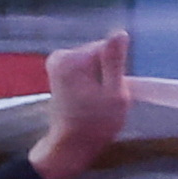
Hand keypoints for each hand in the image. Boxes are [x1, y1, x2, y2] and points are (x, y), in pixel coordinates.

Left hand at [28, 30, 132, 178]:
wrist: (70, 146)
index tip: (114, 90)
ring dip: (100, 77)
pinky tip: (89, 98)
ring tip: (97, 100)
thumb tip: (120, 33)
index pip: (109, 48)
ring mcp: (57, 62)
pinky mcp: (57, 70)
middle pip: (99, 52)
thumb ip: (115, 62)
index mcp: (74, 59)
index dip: (117, 69)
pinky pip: (84, 67)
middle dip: (108, 72)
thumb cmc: (95, 125)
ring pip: (93, 60)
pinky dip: (90, 80)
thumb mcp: (115, 94)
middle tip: (107, 98)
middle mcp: (61, 55)